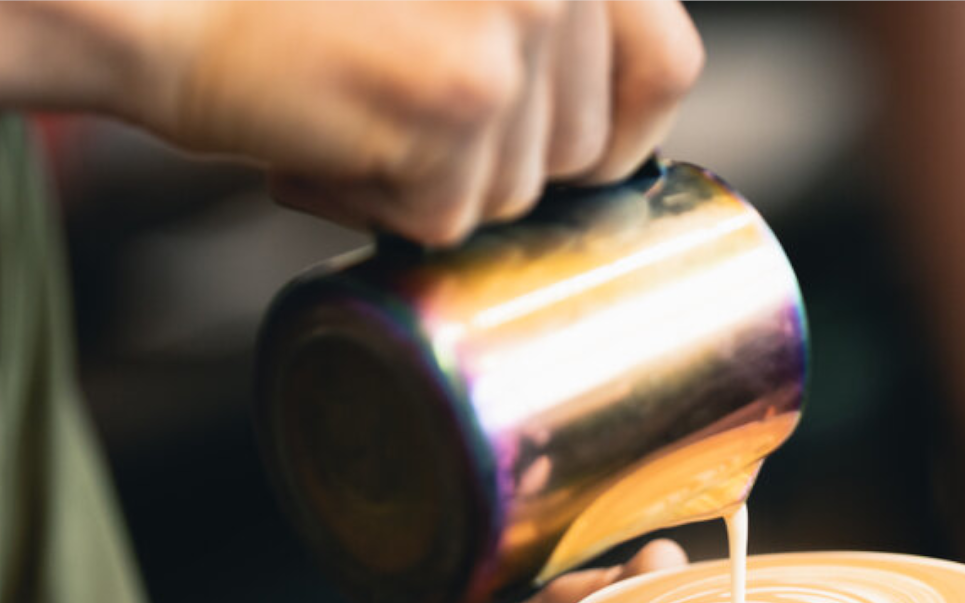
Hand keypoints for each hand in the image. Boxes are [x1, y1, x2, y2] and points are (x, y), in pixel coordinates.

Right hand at [135, 0, 703, 240]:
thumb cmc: (298, 5)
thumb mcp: (460, 2)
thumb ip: (550, 33)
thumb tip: (622, 143)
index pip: (666, 64)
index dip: (619, 133)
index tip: (570, 155)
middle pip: (585, 151)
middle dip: (500, 164)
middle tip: (405, 109)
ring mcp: (515, 27)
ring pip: (516, 195)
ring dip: (430, 183)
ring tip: (356, 108)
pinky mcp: (460, 99)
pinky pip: (446, 220)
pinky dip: (371, 205)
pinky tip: (319, 141)